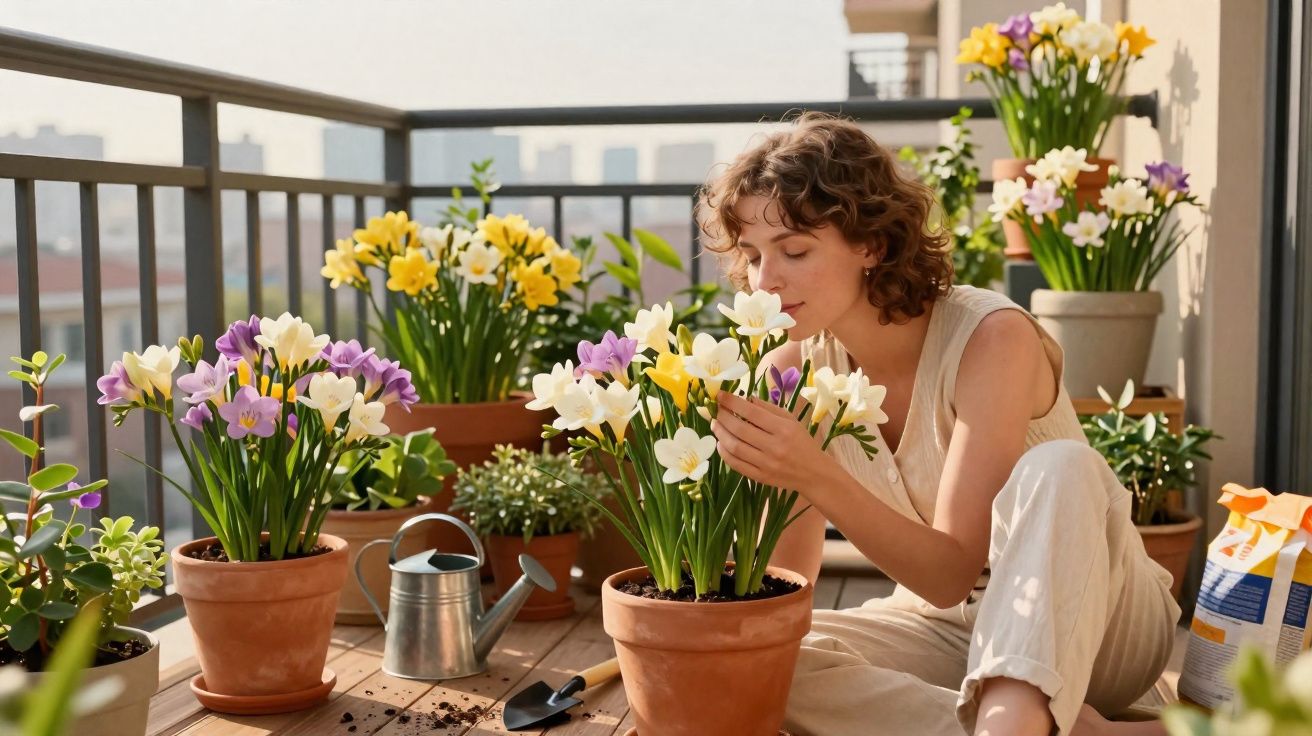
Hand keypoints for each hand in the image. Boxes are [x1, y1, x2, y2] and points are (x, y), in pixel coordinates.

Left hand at [710, 392, 835, 495]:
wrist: (814, 473)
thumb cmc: (802, 442)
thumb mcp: (791, 420)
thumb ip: (768, 408)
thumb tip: (744, 398)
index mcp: (783, 428)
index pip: (751, 412)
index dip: (732, 402)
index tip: (720, 395)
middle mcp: (775, 446)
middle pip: (740, 429)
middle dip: (723, 417)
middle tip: (715, 410)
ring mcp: (767, 464)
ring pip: (735, 447)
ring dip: (720, 434)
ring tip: (715, 425)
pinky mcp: (761, 477)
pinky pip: (736, 464)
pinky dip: (724, 453)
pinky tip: (720, 443)